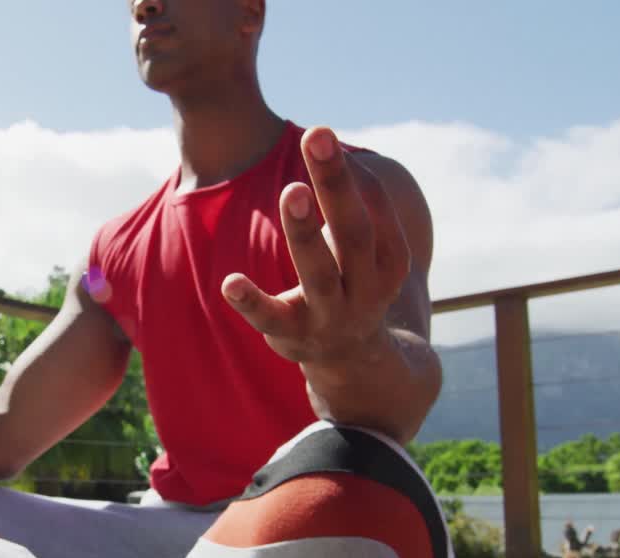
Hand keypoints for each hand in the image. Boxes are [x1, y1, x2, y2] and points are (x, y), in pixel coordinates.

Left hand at [222, 127, 410, 377]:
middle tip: (318, 135)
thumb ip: (350, 203)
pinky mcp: (292, 336)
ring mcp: (330, 316)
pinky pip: (270, 318)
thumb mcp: (363, 248)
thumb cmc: (351, 282)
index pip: (375, 209)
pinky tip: (230, 282)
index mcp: (389, 261)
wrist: (353, 360)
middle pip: (354, 232)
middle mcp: (366, 289)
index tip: (321, 136)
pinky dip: (251, 301)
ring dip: (305, 232)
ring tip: (290, 190)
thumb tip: (324, 143)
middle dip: (336, 184)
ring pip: (319, 274)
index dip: (351, 174)